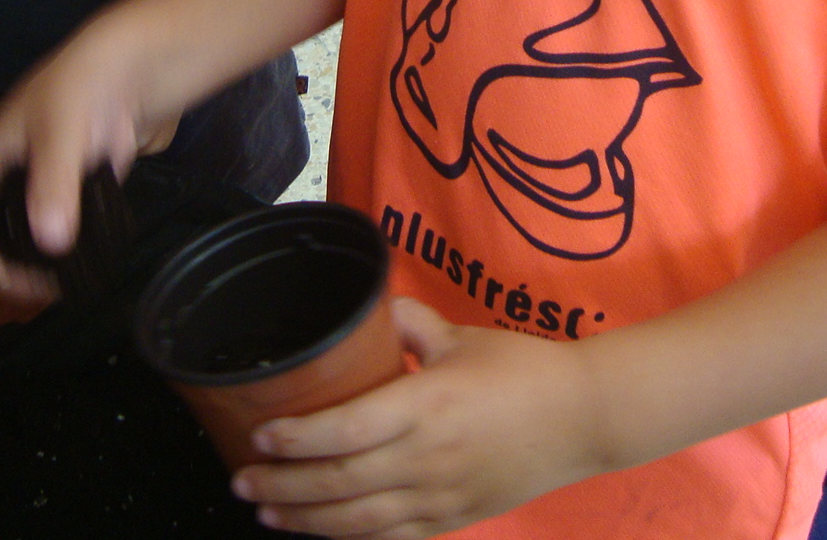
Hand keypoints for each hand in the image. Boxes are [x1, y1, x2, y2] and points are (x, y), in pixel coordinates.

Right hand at [0, 18, 169, 300]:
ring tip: (68, 281)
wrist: (129, 64)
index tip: (26, 289)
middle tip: (51, 290)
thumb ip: (54, 185)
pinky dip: (68, 243)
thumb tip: (51, 240)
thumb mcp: (61, 134)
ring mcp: (36, 184)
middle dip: (18, 267)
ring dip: (43, 259)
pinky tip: (87, 258)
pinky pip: (59, 225)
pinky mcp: (66, 186)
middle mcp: (1, 177)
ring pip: (29, 235)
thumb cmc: (82, 89)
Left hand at [232, 298, 606, 537]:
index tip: (261, 435)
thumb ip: (408, 323)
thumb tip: (373, 310)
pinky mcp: (454, 520)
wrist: (583, 418)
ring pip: (358, 520)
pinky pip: (392, 539)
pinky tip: (324, 533)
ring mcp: (440, 496)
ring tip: (268, 511)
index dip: (297, 439)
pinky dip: (352, 539)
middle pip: (339, 482)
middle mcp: (427, 457)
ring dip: (306, 519)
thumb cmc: (523, 371)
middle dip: (284, 485)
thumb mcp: (461, 336)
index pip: (345, 430)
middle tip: (243, 480)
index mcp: (426, 405)